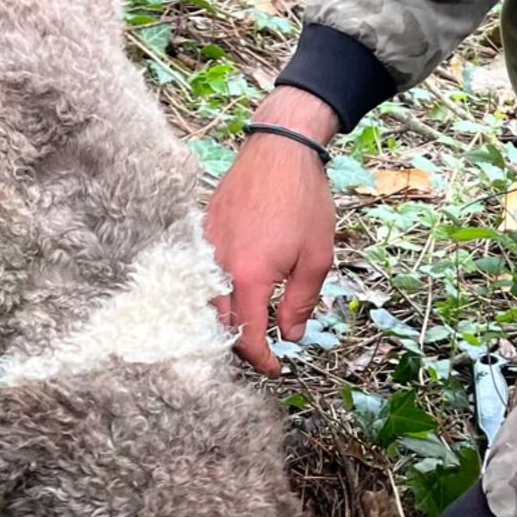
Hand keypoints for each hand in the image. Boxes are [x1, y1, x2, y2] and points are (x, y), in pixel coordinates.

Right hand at [205, 89, 338, 374]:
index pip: (246, 334)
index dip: (260, 358)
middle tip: (262, 350)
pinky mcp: (201, 230)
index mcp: (249, 274)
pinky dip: (214, 291)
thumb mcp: (316, 258)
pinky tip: (233, 292)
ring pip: (205, 298)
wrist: (281, 149)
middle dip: (239, 344)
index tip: (274, 368)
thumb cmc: (304, 200)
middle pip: (219, 322)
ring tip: (247, 325)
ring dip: (224, 319)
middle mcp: (218, 264)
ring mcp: (205, 246)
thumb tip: (291, 334)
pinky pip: (201, 272)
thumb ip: (301, 302)